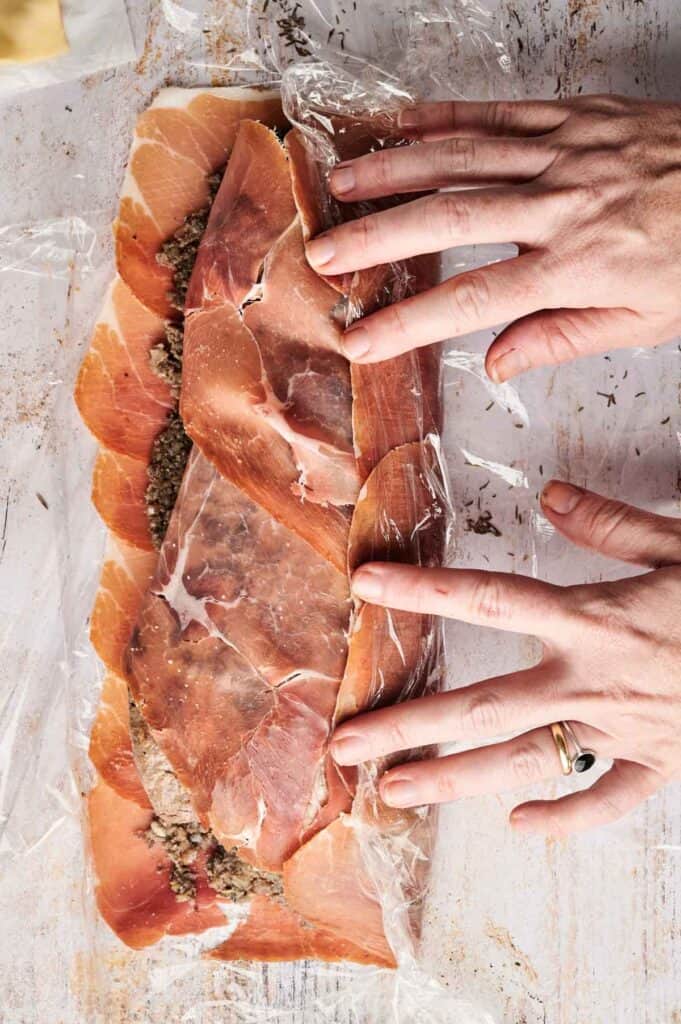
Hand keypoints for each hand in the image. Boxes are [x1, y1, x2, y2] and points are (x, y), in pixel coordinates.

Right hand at [306, 96, 680, 377]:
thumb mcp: (646, 319)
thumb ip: (565, 337)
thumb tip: (498, 362)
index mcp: (577, 266)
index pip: (473, 301)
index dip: (408, 322)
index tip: (361, 340)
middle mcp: (561, 206)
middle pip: (450, 221)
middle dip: (377, 238)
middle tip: (323, 254)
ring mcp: (567, 153)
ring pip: (463, 157)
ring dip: (395, 170)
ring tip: (342, 183)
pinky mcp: (577, 115)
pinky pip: (501, 110)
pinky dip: (446, 115)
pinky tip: (403, 122)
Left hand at [331, 481, 680, 836]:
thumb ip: (611, 524)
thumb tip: (550, 496)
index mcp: (593, 619)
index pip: (489, 596)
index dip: (423, 588)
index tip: (366, 586)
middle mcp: (592, 680)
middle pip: (482, 707)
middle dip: (408, 726)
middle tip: (344, 746)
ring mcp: (622, 731)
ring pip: (525, 761)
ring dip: (455, 780)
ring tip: (394, 793)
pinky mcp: (662, 765)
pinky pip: (609, 800)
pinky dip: (567, 815)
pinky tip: (521, 824)